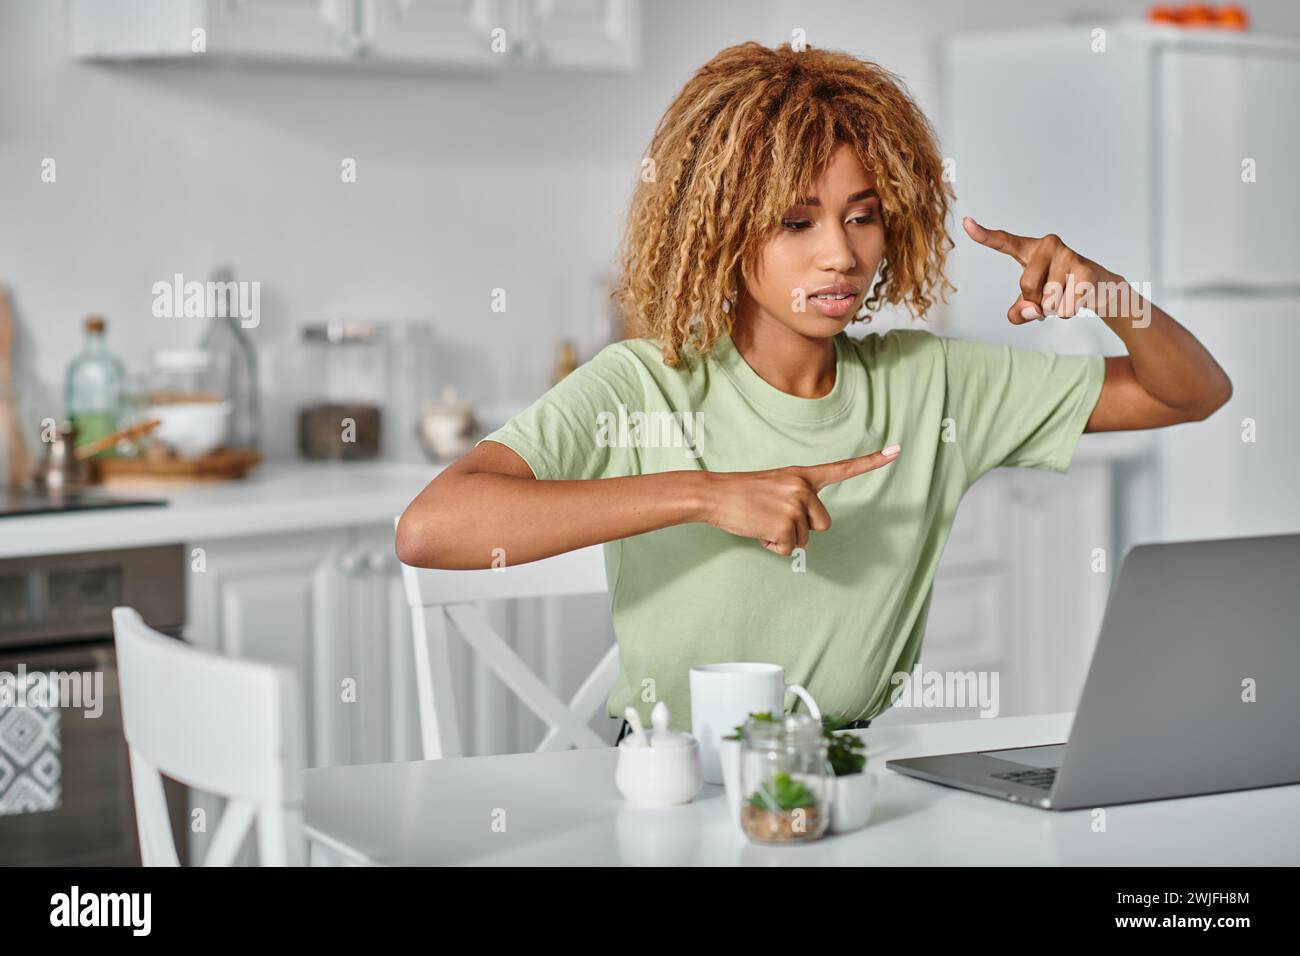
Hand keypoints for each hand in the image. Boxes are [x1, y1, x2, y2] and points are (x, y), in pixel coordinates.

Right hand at [701, 446, 900, 554]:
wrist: (714, 494)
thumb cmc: (742, 493)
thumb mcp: (775, 487)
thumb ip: (796, 499)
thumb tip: (804, 531)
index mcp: (802, 475)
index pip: (843, 468)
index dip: (872, 462)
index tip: (897, 451)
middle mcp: (803, 488)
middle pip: (822, 524)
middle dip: (802, 529)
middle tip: (774, 517)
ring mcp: (795, 506)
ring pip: (804, 539)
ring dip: (783, 538)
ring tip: (761, 520)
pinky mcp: (785, 525)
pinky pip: (789, 548)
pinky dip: (773, 546)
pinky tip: (758, 529)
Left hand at [962, 216, 1121, 322]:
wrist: (1096, 287)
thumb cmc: (1056, 290)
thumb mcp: (1029, 304)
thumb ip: (1017, 313)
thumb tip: (1032, 310)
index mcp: (1028, 250)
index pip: (1003, 241)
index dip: (983, 235)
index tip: (966, 222)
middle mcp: (1048, 244)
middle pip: (1026, 287)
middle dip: (1037, 302)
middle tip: (1049, 294)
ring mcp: (1068, 254)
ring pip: (1048, 301)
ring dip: (1055, 308)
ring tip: (1066, 293)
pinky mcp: (1085, 270)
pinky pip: (1065, 307)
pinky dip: (1069, 311)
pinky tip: (1078, 296)